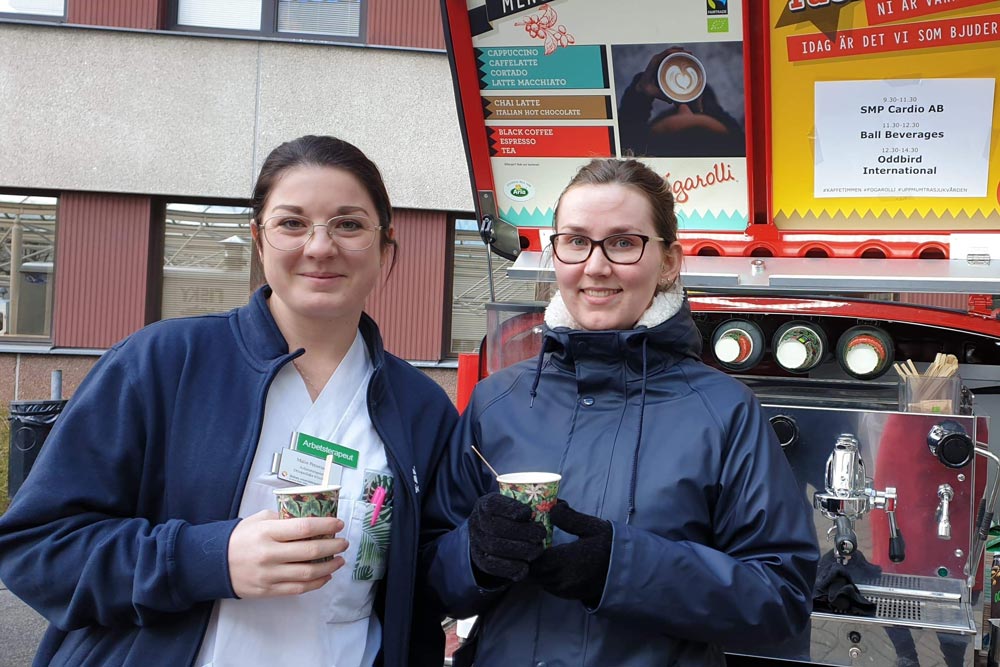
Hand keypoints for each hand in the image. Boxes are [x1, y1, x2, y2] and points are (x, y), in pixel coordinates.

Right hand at [228, 510, 348, 598]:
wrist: (213, 564)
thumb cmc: (238, 538)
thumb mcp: (258, 520)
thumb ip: (282, 518)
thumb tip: (309, 518)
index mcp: (267, 532)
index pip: (304, 527)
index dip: (326, 525)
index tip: (339, 523)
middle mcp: (269, 554)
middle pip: (310, 551)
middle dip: (333, 546)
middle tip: (343, 542)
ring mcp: (269, 575)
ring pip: (308, 572)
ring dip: (329, 565)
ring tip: (339, 559)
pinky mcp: (268, 590)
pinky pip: (299, 588)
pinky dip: (317, 582)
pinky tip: (326, 575)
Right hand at [468, 493, 546, 585]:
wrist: (489, 537)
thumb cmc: (510, 519)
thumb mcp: (514, 506)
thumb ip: (534, 504)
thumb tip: (561, 506)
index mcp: (486, 504)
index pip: (493, 504)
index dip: (510, 508)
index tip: (528, 513)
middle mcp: (477, 522)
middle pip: (496, 527)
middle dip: (520, 532)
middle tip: (541, 534)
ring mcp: (477, 542)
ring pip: (495, 547)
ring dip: (519, 550)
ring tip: (537, 550)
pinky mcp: (480, 560)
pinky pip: (493, 566)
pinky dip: (510, 568)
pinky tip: (525, 568)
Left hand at [528, 500, 611, 605]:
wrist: (628, 572)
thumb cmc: (610, 547)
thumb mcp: (593, 527)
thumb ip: (570, 518)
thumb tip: (552, 506)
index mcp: (567, 561)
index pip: (534, 559)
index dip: (527, 548)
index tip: (529, 536)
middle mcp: (563, 579)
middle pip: (532, 572)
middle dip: (528, 558)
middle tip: (530, 542)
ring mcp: (565, 590)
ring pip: (538, 580)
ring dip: (535, 567)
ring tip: (538, 551)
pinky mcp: (568, 595)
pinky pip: (547, 586)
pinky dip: (544, 575)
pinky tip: (549, 562)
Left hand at [636, 46, 688, 100]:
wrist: (641, 87)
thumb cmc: (646, 89)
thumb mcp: (653, 93)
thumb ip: (661, 96)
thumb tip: (671, 101)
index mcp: (655, 62)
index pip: (666, 53)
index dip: (677, 51)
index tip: (686, 53)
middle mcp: (656, 59)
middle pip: (670, 50)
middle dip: (681, 50)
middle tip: (691, 54)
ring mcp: (658, 59)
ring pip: (670, 52)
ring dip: (680, 52)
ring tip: (690, 55)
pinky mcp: (660, 62)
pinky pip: (669, 56)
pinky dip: (677, 55)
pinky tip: (685, 58)